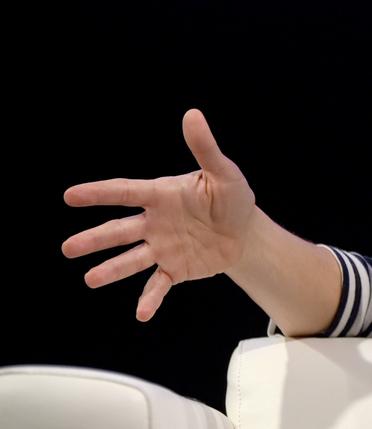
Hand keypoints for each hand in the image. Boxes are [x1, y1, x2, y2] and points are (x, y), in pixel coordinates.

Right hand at [62, 109, 257, 320]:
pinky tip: (141, 314)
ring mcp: (162, 247)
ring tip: (90, 279)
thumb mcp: (224, 173)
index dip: (98, 193)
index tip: (70, 196)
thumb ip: (205, 148)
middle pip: (119, 231)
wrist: (246, 232)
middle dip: (94, 240)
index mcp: (162, 195)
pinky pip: (158, 285)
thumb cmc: (232, 198)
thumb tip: (193, 115)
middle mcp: (155, 222)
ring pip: (131, 259)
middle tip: (68, 248)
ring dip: (111, 270)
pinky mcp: (175, 269)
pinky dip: (149, 299)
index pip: (125, 192)